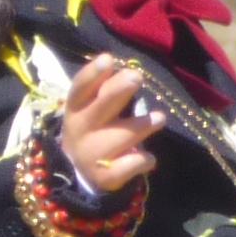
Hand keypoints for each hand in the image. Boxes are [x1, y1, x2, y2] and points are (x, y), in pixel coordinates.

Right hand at [58, 56, 158, 196]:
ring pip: (120, 137)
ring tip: (160, 118)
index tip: (108, 59)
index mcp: (75, 109)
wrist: (77, 173)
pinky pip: (128, 166)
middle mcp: (80, 131)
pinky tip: (148, 157)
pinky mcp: (105, 177)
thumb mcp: (90, 109)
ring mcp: (92, 155)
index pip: (80, 89)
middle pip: (100, 108)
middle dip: (118, 91)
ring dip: (141, 126)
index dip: (93, 74)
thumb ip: (105, 89)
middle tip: (136, 77)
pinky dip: (142, 160)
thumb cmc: (92, 129)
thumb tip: (125, 68)